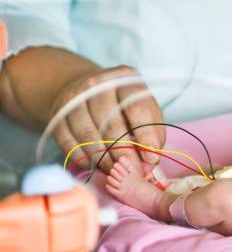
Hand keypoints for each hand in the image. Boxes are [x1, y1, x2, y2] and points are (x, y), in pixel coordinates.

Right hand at [51, 65, 165, 173]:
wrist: (87, 91)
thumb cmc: (124, 106)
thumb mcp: (146, 110)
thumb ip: (153, 133)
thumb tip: (151, 161)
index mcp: (125, 80)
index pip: (136, 108)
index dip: (145, 136)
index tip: (151, 158)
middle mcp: (98, 85)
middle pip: (110, 124)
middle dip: (124, 153)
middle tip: (132, 171)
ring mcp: (74, 98)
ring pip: (88, 135)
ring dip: (104, 159)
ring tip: (116, 171)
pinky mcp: (58, 114)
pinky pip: (69, 142)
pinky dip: (84, 158)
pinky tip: (96, 165)